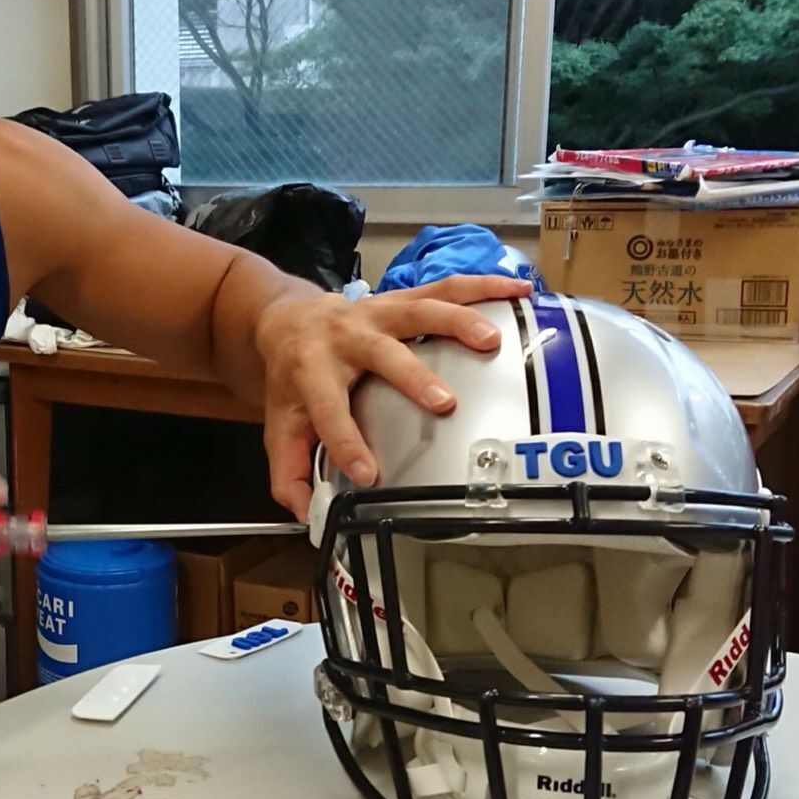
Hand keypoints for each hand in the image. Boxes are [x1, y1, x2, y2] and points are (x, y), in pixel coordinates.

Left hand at [256, 274, 532, 516]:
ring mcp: (377, 312)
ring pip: (418, 310)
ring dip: (457, 321)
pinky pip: (445, 288)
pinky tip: (516, 290)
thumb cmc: (293, 376)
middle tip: (444, 403)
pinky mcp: (402, 299)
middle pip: (379, 352)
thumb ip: (289, 470)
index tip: (370, 474)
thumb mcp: (281, 424)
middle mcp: (345, 336)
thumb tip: (307, 511)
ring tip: (491, 341)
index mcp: (312, 370)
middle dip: (412, 377)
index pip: (328, 410)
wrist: (289, 318)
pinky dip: (483, 287)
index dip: (347, 442)